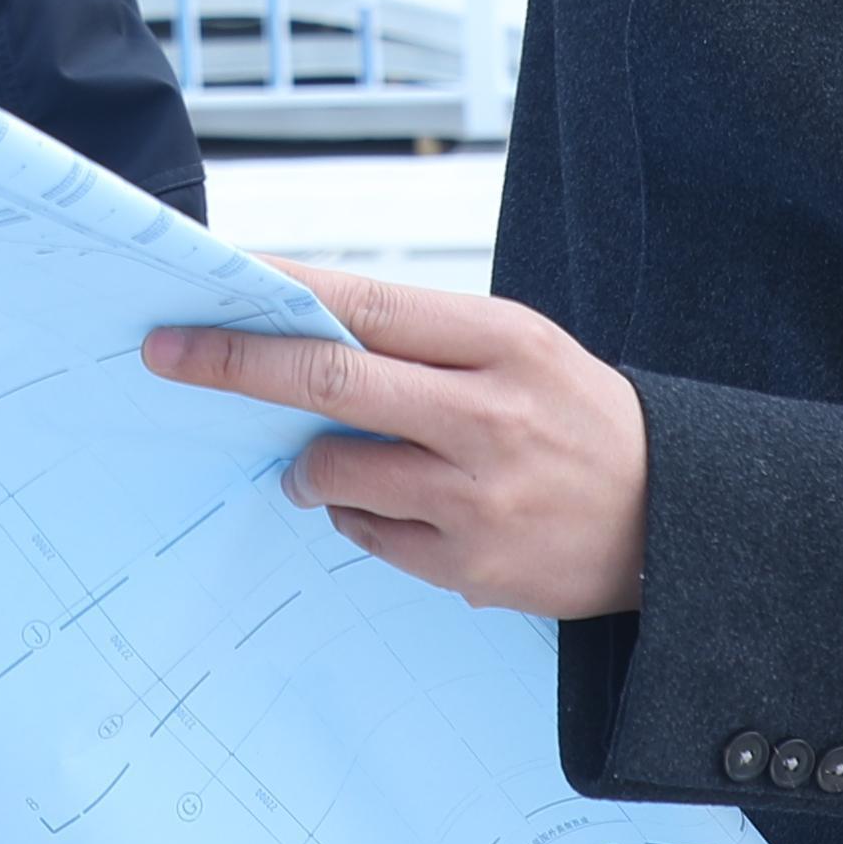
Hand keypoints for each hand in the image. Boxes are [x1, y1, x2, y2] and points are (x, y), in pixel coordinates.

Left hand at [142, 262, 650, 618]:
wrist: (675, 519)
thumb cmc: (579, 418)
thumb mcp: (521, 348)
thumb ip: (425, 340)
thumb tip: (303, 329)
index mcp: (502, 341)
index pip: (368, 304)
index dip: (281, 292)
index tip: (213, 278)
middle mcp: (487, 414)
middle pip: (332, 381)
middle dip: (235, 365)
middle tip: (168, 354)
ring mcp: (476, 496)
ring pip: (336, 470)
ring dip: (303, 465)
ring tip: (310, 465)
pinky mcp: (470, 565)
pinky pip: (367, 534)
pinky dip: (354, 515)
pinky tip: (387, 506)